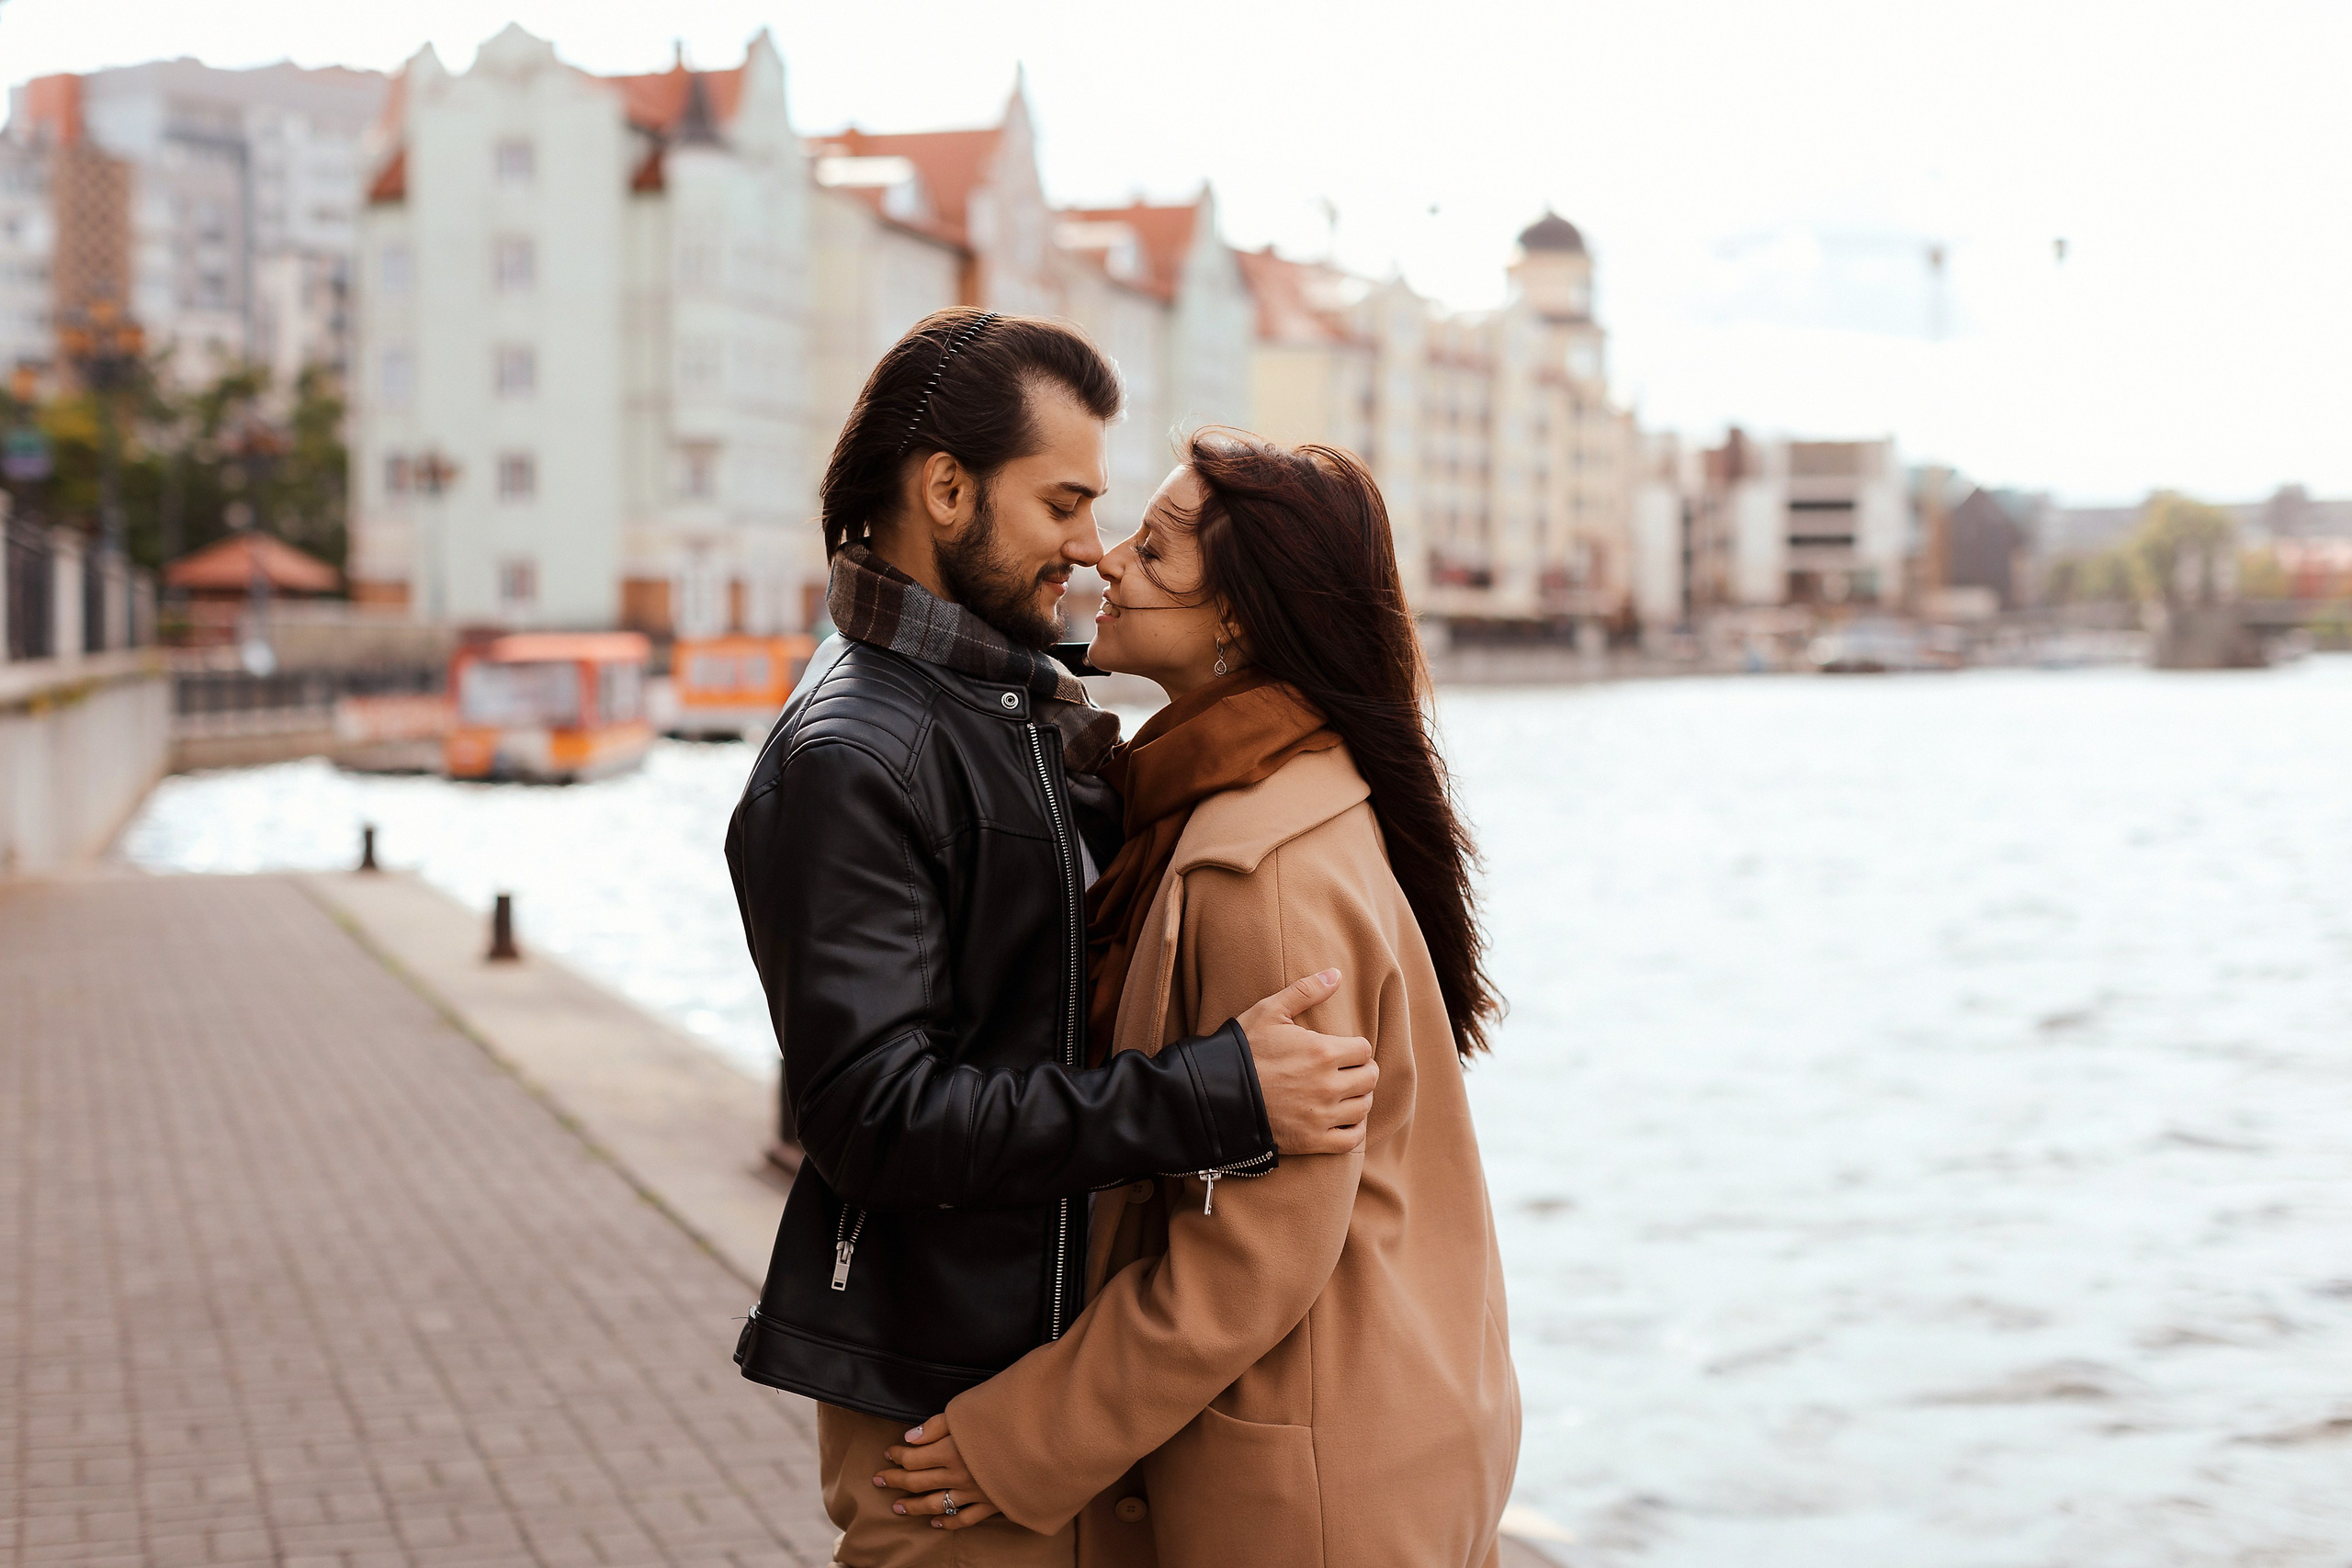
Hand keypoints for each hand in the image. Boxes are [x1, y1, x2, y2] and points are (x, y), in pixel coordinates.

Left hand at [876, 1411, 1000, 1530]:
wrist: (1049, 1444)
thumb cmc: (1010, 1419)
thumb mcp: (971, 1410)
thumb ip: (939, 1423)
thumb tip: (910, 1436)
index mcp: (952, 1448)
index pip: (913, 1456)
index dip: (897, 1455)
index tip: (888, 1452)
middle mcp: (959, 1473)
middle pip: (917, 1481)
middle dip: (894, 1480)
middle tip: (878, 1480)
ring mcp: (975, 1492)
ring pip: (935, 1504)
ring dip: (913, 1506)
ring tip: (897, 1507)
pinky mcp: (992, 1503)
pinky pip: (965, 1519)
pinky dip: (948, 1522)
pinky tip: (935, 1523)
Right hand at [1237, 969, 1375, 1155]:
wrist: (1214, 1094)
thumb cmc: (1242, 1050)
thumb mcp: (1269, 1011)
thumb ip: (1305, 991)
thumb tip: (1337, 974)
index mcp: (1322, 1051)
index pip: (1365, 1050)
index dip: (1356, 1047)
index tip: (1344, 1050)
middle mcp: (1328, 1085)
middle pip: (1370, 1078)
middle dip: (1362, 1071)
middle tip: (1348, 1070)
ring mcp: (1321, 1116)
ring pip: (1364, 1107)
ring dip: (1359, 1098)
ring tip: (1346, 1093)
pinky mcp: (1312, 1141)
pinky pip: (1351, 1140)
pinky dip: (1354, 1130)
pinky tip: (1345, 1120)